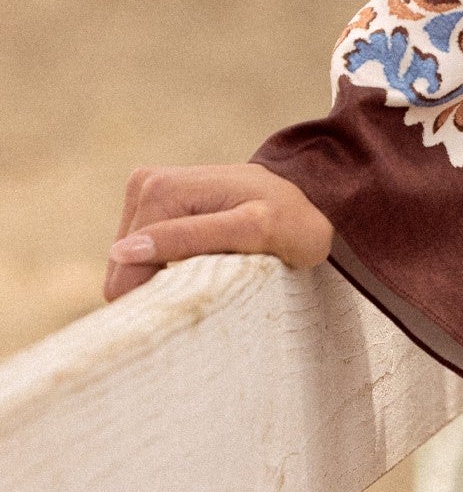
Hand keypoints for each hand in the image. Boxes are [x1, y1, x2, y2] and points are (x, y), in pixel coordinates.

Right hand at [104, 164, 333, 301]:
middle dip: (160, 286)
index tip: (196, 306)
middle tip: (211, 285)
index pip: (125, 272)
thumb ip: (188, 239)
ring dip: (165, 278)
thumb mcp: (252, 232)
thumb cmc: (291, 219)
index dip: (155, 300)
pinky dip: (166, 268)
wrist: (311, 195)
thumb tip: (123, 250)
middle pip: (122, 269)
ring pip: (129, 265)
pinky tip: (198, 263)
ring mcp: (146, 193)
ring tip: (211, 269)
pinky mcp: (153, 206)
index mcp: (159, 190)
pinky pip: (140, 256)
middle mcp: (145, 185)